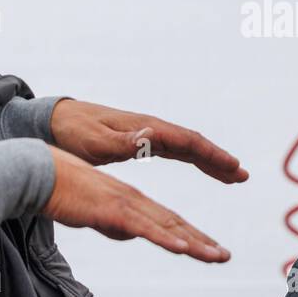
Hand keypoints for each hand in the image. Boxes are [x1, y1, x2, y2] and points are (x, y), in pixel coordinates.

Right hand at [44, 146, 229, 262]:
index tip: (210, 249)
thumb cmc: (62, 192)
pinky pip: (144, 227)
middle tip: (224, 256)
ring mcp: (125, 205)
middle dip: (201, 242)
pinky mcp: (112, 210)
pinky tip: (183, 248)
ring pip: (166, 226)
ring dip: (193, 242)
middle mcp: (134, 201)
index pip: (168, 220)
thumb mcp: (94, 213)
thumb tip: (129, 234)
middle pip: (174, 224)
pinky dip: (165, 237)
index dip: (191, 235)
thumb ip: (114, 223)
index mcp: (131, 201)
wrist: (39, 172)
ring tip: (216, 256)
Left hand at [49, 100, 248, 183]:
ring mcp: (148, 134)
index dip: (213, 156)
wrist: (55, 120)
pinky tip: (202, 166)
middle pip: (194, 144)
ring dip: (211, 160)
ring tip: (232, 175)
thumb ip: (125, 142)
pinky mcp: (142, 141)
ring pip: (188, 148)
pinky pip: (176, 151)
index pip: (188, 142)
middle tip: (242, 176)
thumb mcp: (96, 142)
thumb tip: (153, 136)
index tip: (233, 168)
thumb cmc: (73, 132)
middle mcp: (152, 130)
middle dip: (219, 159)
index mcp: (146, 130)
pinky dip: (194, 159)